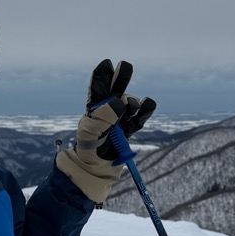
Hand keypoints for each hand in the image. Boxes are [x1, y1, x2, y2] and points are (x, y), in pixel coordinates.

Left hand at [55, 60, 156, 203]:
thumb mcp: (90, 134)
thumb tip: (120, 102)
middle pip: (115, 90)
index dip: (102, 75)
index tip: (107, 64)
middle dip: (120, 78)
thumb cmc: (88, 150)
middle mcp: (107, 111)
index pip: (98, 89)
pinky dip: (145, 110)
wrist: (96, 171)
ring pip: (130, 103)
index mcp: (93, 109)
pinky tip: (146, 104)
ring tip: (130, 107)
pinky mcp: (129, 130)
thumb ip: (103, 117)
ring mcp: (120, 120)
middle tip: (125, 66)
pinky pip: (140, 117)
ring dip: (132, 101)